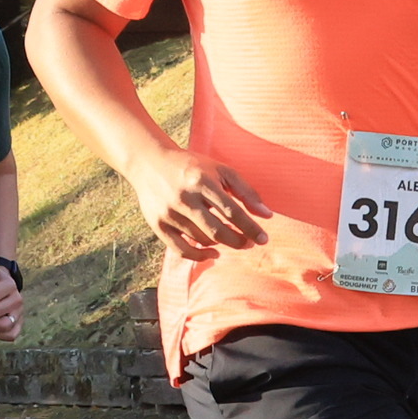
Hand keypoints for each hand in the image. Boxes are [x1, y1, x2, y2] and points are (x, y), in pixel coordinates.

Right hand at [122, 146, 271, 258]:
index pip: (232, 211)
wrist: (150, 162)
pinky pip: (181, 250)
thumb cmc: (192, 166)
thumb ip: (245, 191)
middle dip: (238, 241)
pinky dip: (199, 256)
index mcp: (202, 181)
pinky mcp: (158, 225)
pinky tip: (213, 253)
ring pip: (201, 240)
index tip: (264, 239)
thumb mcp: (220, 170)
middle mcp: (185, 198)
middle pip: (217, 230)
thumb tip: (267, 215)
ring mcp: (169, 213)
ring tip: (232, 239)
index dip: (250, 228)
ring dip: (221, 244)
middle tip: (250, 243)